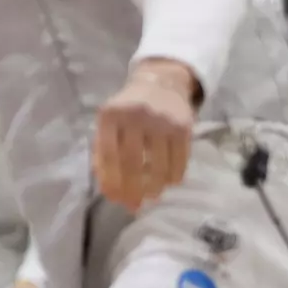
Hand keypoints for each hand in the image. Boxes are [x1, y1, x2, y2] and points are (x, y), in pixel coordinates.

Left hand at [93, 58, 199, 212]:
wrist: (162, 82)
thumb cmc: (128, 110)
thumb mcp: (109, 123)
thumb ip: (103, 153)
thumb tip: (110, 191)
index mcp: (110, 116)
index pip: (109, 156)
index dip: (112, 182)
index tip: (115, 199)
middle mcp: (136, 115)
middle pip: (132, 163)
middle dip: (132, 189)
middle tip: (134, 205)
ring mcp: (162, 120)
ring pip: (158, 164)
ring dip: (155, 186)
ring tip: (152, 196)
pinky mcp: (184, 126)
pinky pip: (180, 159)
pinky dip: (174, 175)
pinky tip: (170, 183)